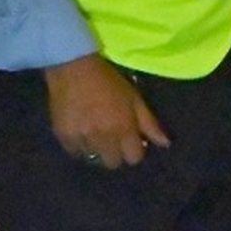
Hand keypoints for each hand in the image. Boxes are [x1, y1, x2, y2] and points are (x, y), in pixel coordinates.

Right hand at [43, 53, 171, 168]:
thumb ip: (149, 123)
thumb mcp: (133, 97)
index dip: (134, 150)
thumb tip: (166, 144)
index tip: (130, 140)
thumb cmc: (107, 79)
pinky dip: (79, 145)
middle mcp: (104, 139)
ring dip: (96, 148)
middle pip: (113, 163)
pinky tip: (80, 131)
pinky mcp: (64, 138)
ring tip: (94, 132)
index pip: (134, 158)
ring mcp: (82, 140)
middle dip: (115, 153)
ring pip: (93, 158)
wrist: (73, 67)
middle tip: (111, 137)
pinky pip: (75, 152)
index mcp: (124, 128)